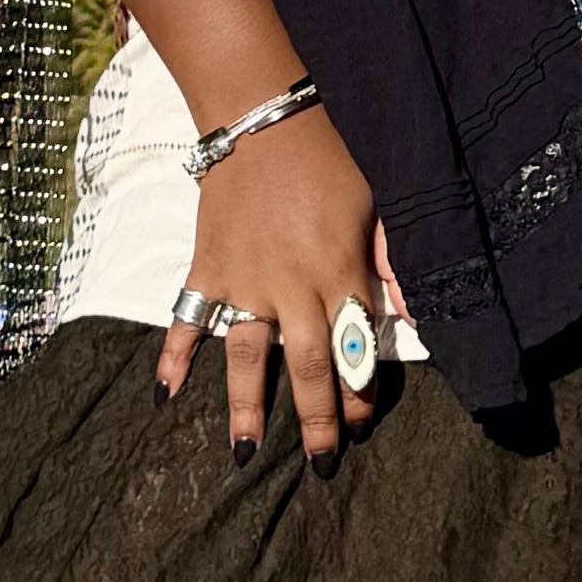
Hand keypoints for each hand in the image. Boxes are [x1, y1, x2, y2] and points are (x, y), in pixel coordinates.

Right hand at [153, 103, 380, 476]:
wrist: (262, 118)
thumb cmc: (330, 157)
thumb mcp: (376, 203)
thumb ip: (392, 263)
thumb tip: (416, 314)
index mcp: (339, 272)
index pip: (355, 348)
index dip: (360, 392)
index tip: (362, 424)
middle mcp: (292, 287)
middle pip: (308, 367)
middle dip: (317, 421)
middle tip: (322, 463)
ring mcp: (244, 281)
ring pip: (247, 358)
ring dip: (246, 408)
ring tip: (244, 455)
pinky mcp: (207, 267)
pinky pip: (186, 320)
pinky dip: (172, 357)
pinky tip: (164, 396)